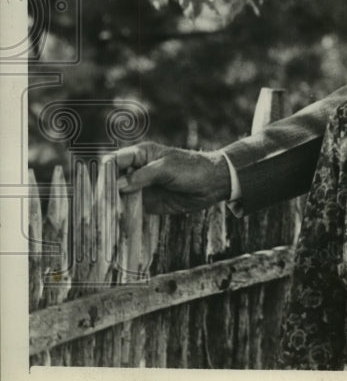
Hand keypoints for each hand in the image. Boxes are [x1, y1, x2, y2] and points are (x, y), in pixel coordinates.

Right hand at [108, 141, 231, 214]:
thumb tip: (118, 186)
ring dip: (110, 207)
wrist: (213, 183)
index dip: (105, 174)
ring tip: (103, 220)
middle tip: (99, 208)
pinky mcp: (146, 203)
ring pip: (117, 197)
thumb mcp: (167, 168)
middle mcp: (136, 170)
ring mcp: (139, 187)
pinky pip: (129, 210)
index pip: (114, 161)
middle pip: (112, 181)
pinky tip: (115, 225)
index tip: (101, 189)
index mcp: (140, 155)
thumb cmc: (192, 168)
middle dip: (104, 193)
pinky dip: (121, 217)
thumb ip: (142, 176)